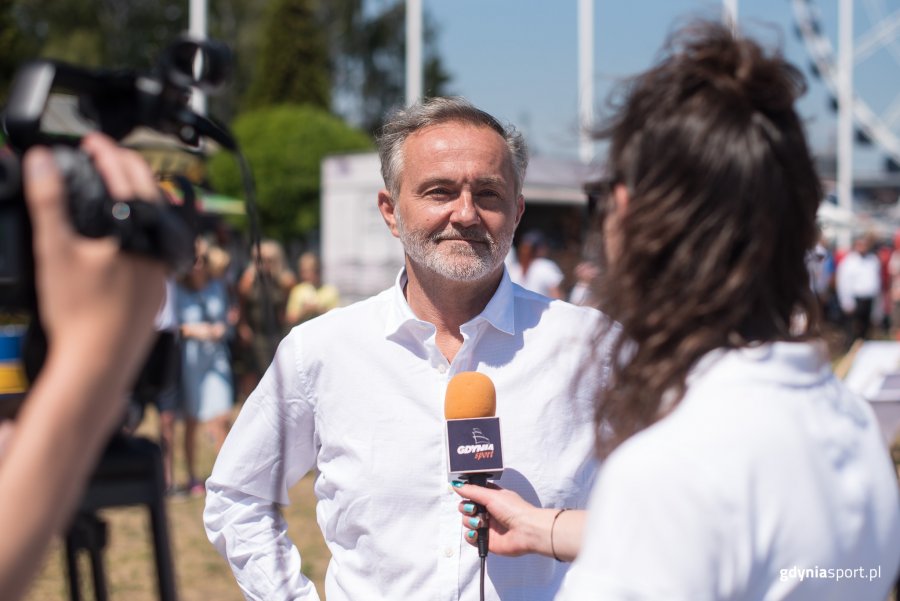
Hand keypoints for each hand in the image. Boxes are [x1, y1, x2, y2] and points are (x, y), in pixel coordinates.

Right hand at [24, 133, 165, 403]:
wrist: (99, 362)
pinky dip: (142, 233)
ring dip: (139, 201)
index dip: (108, 153)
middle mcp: (158, 248)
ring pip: (158, 224)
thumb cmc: (78, 310)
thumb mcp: (54, 249)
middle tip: (108, 155)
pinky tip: (127, 237)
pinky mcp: (158, 292)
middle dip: (129, 170)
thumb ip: (48, 201)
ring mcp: (162, 271)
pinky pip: (156, 250)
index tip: (92, 140)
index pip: (127, 177)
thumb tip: (40, 160)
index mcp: (139, 231)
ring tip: (119, 189)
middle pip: (151, 197)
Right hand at [452, 481, 551, 556]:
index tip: (464, 494)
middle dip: (466, 508)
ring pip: (467, 522)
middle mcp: (488, 511)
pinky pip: (470, 537)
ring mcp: (487, 526)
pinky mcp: (486, 540)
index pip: (473, 494)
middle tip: (474, 510)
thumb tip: (456, 484)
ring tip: (480, 523)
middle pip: (467, 508)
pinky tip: (477, 532)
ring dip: (469, 521)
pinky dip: (470, 535)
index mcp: (492, 498)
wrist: (526, 531)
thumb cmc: (514, 510)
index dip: (467, 494)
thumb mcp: (491, 495)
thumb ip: (472, 491)